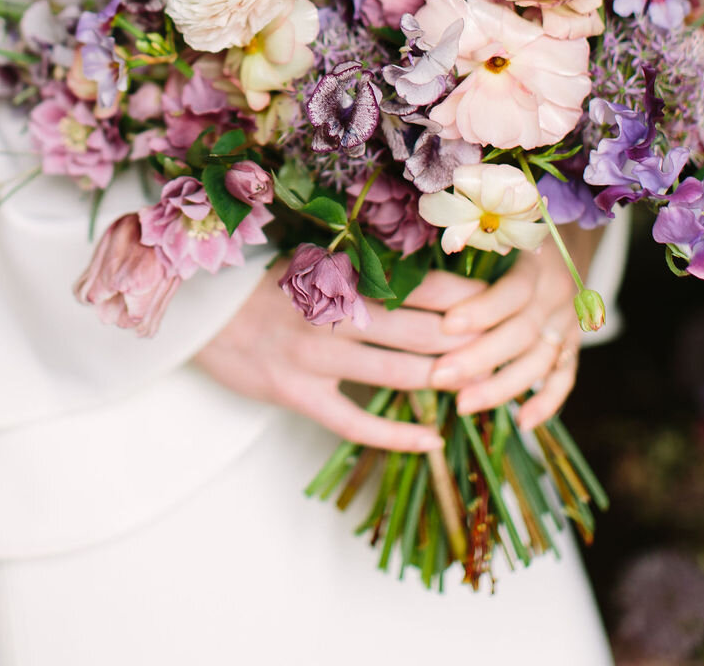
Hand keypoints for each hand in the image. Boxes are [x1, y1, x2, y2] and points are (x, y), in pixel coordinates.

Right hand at [195, 261, 485, 452]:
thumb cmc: (260, 288)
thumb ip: (358, 275)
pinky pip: (356, 422)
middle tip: (506, 348)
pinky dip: (398, 433)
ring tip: (482, 389)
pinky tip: (432, 438)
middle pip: (419, 328)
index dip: (462, 296)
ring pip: (397, 373)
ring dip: (443, 380)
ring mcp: (315, 357)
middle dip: (467, 342)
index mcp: (338, 276)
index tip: (498, 300)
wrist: (197, 313)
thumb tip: (422, 279)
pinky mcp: (298, 394)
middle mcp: (332, 313)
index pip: (416, 284)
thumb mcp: (308, 266)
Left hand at [427, 244, 581, 429]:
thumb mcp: (497, 229)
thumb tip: (408, 268)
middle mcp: (557, 296)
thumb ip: (465, 244)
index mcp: (538, 263)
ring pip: (540, 362)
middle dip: (479, 359)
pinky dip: (547, 402)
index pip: (513, 292)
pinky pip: (564, 377)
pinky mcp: (572, 344)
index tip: (446, 326)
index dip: (482, 310)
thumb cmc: (516, 230)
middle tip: (438, 376)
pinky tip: (522, 422)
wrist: (570, 235)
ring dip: (502, 387)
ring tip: (462, 405)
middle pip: (522, 333)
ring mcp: (567, 323)